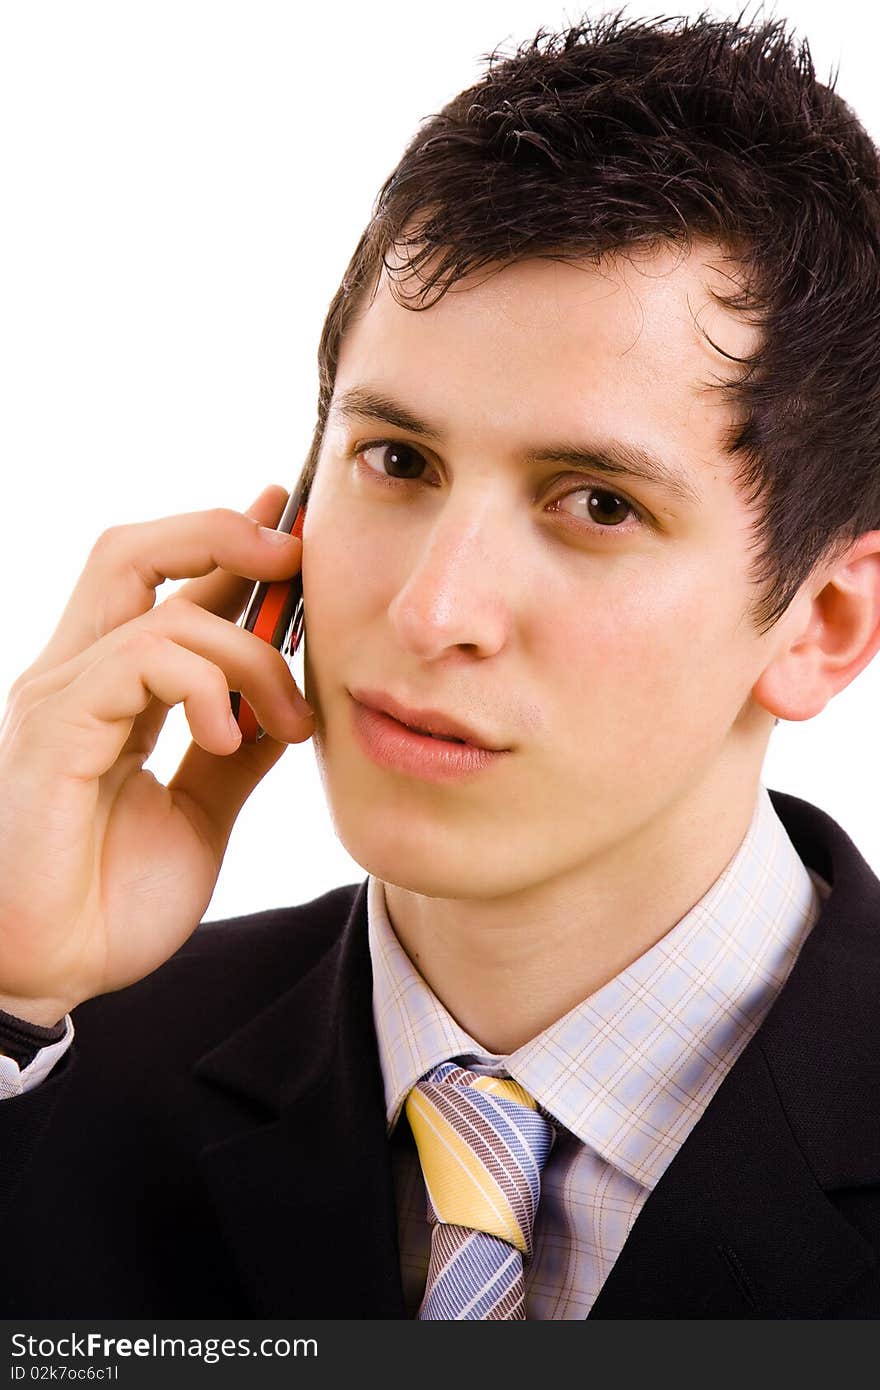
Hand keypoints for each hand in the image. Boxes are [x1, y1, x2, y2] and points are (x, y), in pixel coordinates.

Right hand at [0, 485, 313, 1024]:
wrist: (53, 974)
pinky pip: (139, 659)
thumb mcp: (200, 811)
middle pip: (132, 551)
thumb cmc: (110, 901)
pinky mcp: (54, 727)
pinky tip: (229, 737)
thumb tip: (284, 703)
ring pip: (160, 607)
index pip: (166, 587)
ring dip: (248, 653)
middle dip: (221, 533)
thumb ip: (236, 752)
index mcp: (112, 694)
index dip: (228, 546)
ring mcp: (60, 697)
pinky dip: (205, 684)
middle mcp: (77, 678)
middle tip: (292, 553)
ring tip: (289, 721)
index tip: (291, 528)